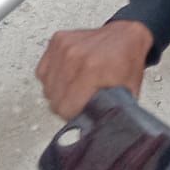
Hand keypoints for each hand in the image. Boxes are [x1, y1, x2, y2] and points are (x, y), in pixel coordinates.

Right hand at [36, 21, 152, 119]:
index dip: (75, 114)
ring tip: (77, 85)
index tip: (84, 110)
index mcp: (93, 69)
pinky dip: (52, 76)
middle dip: (68, 105)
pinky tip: (68, 74)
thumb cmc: (127, 62)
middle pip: (54, 101)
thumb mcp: (126, 94)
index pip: (65, 109)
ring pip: (47, 87)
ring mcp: (65, 46)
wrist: (126, 35)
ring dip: (59, 91)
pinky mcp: (57, 40)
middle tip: (83, 97)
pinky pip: (42, 71)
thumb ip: (110, 115)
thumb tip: (99, 135)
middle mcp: (76, 56)